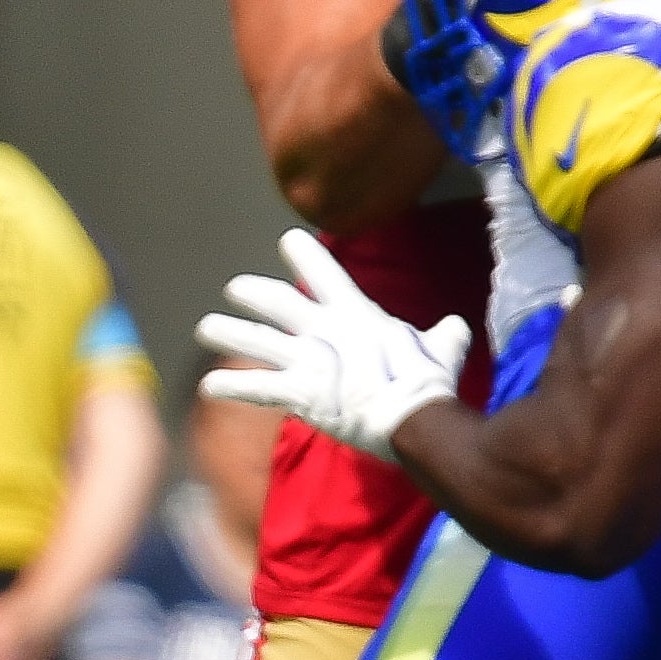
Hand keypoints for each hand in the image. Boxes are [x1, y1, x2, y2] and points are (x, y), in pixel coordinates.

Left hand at [197, 226, 473, 463]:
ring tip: (205, 327)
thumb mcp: (444, 350)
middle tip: (234, 288)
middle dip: (254, 293)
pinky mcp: (300, 393)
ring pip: (257, 341)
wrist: (414, 419)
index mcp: (358, 316)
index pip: (326, 275)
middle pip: (279, 303)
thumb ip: (444, 336)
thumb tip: (456, 327)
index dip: (305, 255)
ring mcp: (310, 361)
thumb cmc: (429, 385)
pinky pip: (256, 388)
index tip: (287, 240)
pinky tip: (207, 387)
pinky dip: (231, 387)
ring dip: (228, 332)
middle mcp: (327, 332)